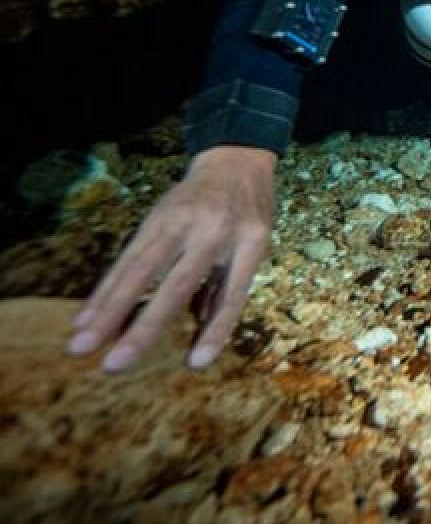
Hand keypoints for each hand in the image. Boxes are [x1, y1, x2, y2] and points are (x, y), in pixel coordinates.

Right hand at [66, 145, 276, 371]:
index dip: (216, 329)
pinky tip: (85, 315)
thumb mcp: (256, 245)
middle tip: (113, 365)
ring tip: (82, 343)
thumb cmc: (248, 213)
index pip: (232, 292)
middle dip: (143, 326)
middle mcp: (213, 230)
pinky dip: (106, 288)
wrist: (235, 159)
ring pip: (140, 269)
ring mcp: (180, 220)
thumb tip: (204, 343)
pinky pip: (128, 256)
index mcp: (250, 242)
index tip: (195, 364)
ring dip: (108, 309)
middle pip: (175, 284)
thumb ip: (227, 290)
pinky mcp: (155, 216)